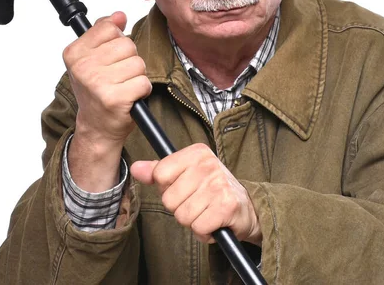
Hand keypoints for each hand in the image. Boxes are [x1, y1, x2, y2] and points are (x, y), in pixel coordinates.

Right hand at [64, 11, 151, 190]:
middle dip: (129, 60)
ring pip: (138, 63)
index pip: (109, 28)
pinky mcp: (115, 99)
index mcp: (74, 53)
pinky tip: (130, 98)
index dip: (117, 42)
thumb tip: (119, 15)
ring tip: (123, 87)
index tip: (109, 57)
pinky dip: (142, 90)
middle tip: (118, 76)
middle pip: (127, 45)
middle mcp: (82, 67)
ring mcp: (97, 83)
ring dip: (137, 76)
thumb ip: (104, 33)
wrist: (96, 127)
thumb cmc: (97, 91)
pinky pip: (143, 82)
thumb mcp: (92, 58)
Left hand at [131, 143, 261, 244]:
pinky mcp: (227, 206)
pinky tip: (214, 222)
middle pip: (169, 199)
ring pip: (182, 216)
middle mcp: (209, 165)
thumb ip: (158, 171)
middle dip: (180, 208)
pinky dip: (204, 232)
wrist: (247, 208)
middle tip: (198, 203)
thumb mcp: (186, 175)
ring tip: (206, 212)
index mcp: (197, 153)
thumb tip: (136, 168)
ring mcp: (219, 185)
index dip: (168, 188)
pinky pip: (198, 228)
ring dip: (193, 221)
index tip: (184, 188)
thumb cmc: (212, 191)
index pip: (160, 174)